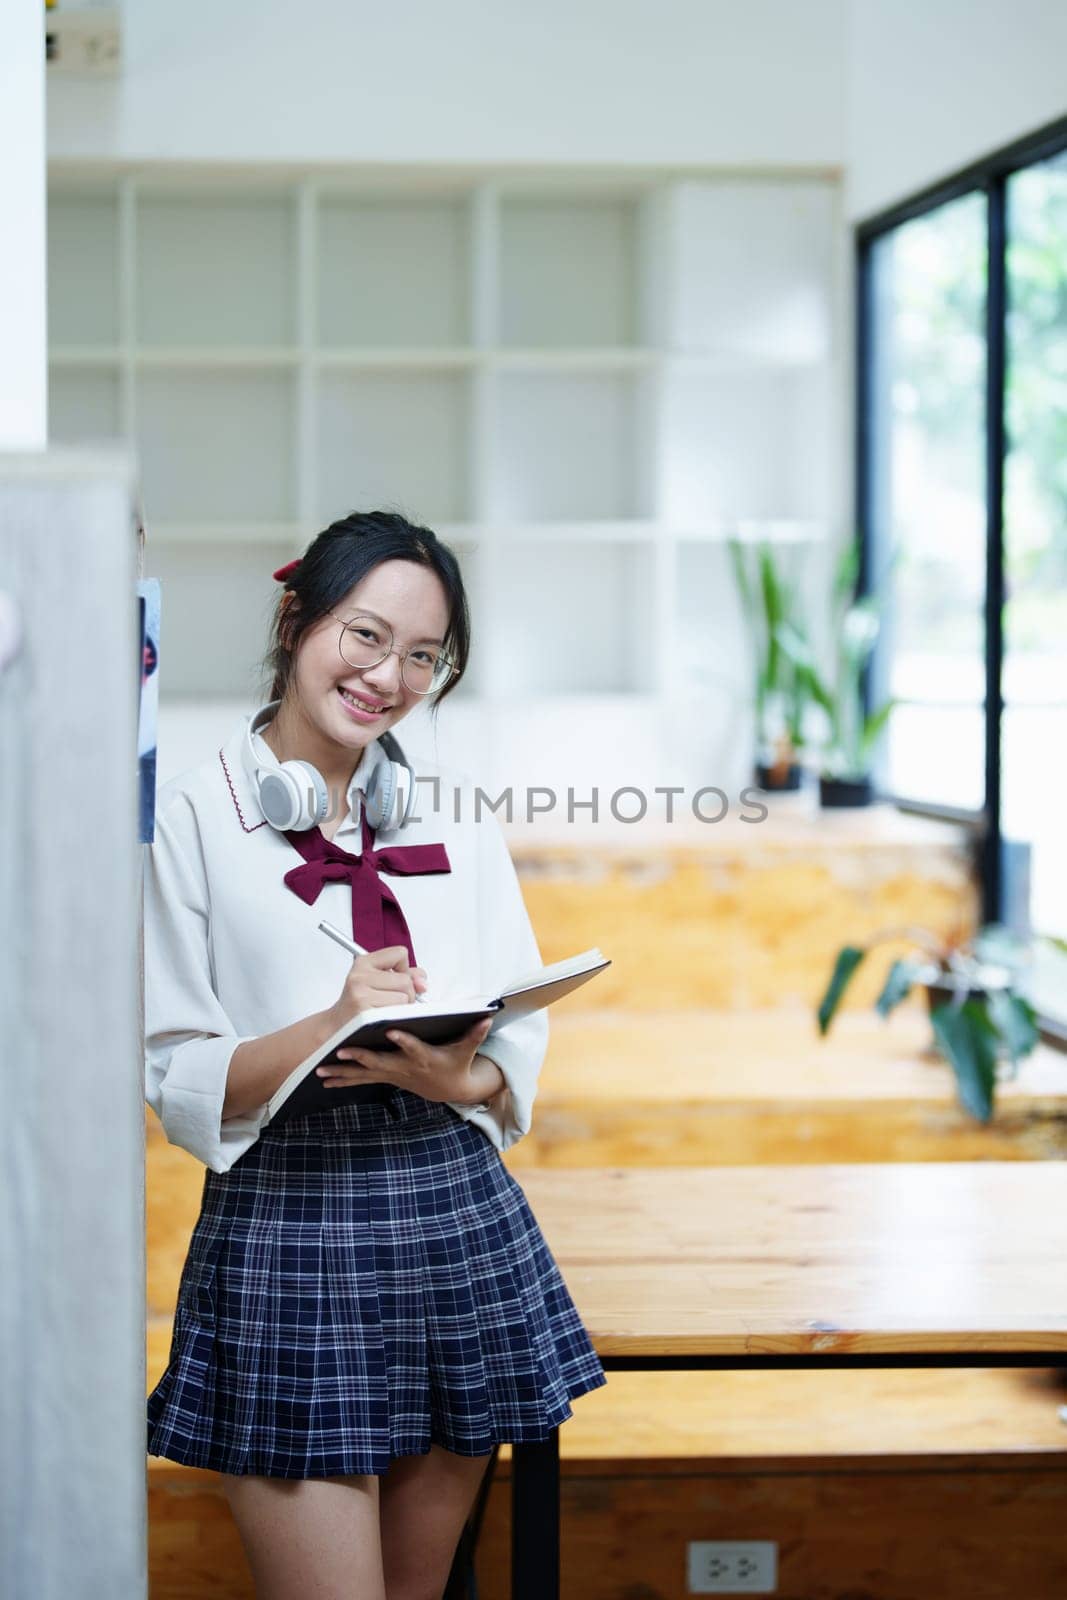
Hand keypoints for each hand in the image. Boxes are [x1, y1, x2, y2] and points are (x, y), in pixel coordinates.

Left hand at [316, 1016, 495, 1104]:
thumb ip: (475, 1033)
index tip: (392, 1030)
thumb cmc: (456, 1063)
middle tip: (342, 1052)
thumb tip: (487, 1018)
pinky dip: (343, 1079)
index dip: (404, 1040)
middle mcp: (405, 1068)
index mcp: (424, 1057)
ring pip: (364, 1074)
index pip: (414, 1047)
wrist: (448, 1089)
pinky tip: (323, 1079)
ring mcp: (392, 1074)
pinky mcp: (385, 1076)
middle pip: (380, 1062)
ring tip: (321, 1070)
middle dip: (361, 1058)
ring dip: (342, 1073)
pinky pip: (361, 1079)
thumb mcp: (467, 1050)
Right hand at [326, 945, 426, 1030]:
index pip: (400, 954)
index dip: (404, 969)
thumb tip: (423, 982)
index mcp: (363, 962)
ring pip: (404, 998)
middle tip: (390, 1001)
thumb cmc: (360, 1004)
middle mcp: (360, 976)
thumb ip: (405, 975)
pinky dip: (395, 1018)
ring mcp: (360, 995)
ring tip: (384, 1011)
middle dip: (406, 994)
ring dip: (400, 1009)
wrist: (336, 1027)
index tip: (395, 979)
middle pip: (405, 980)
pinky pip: (396, 1013)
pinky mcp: (365, 1014)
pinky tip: (382, 1019)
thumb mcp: (377, 981)